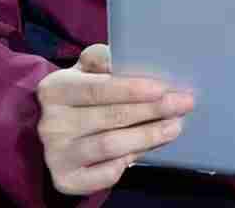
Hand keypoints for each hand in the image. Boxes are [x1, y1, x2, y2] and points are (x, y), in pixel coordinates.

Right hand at [36, 44, 193, 195]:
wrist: (55, 133)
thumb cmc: (81, 95)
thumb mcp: (85, 71)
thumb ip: (104, 60)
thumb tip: (133, 56)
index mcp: (55, 90)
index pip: (97, 88)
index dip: (131, 89)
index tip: (162, 87)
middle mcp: (51, 123)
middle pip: (110, 116)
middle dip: (151, 110)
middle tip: (183, 104)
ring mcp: (56, 154)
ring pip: (110, 145)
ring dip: (148, 135)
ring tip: (174, 127)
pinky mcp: (65, 179)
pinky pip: (102, 174)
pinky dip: (125, 163)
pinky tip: (142, 153)